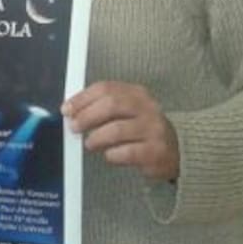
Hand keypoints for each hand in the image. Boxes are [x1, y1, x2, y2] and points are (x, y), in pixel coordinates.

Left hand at [62, 81, 179, 181]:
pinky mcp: (155, 152)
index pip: (105, 88)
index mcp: (136, 93)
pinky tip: (110, 155)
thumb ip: (101, 106)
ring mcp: (153, 130)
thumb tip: (71, 110)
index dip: (82, 99)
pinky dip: (111, 155)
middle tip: (74, 127)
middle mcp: (148, 108)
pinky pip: (126, 152)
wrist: (176, 151)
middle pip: (111, 105)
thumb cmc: (141, 129)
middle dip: (87, 116)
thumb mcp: (126, 111)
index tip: (67, 110)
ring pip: (117, 130)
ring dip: (96, 138)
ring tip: (90, 144)